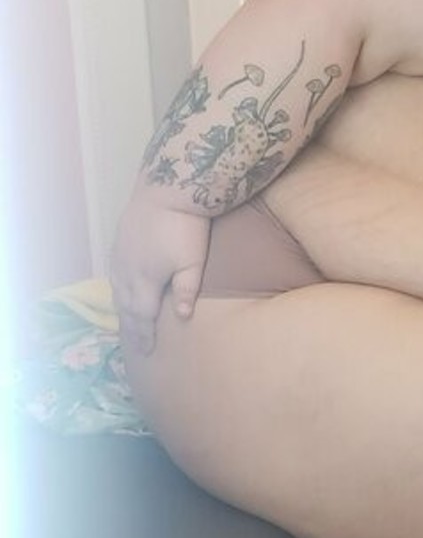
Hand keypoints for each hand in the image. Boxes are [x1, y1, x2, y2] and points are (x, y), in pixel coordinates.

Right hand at [110, 188, 210, 354]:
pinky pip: (114, 272)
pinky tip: (121, 291)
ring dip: (122, 309)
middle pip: (127, 306)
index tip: (147, 351)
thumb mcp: (193, 261)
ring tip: (127, 324)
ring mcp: (121, 254)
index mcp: (145, 280)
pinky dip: (118, 289)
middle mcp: (127, 270)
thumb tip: (181, 317)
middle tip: (135, 346)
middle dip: (131, 328)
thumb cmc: (186, 226)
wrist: (168, 186)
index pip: (142, 315)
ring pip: (118, 290)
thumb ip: (187, 290)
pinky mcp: (120, 240)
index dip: (145, 334)